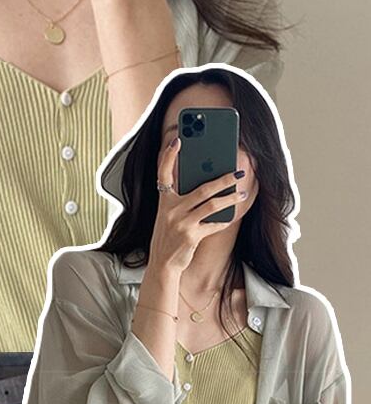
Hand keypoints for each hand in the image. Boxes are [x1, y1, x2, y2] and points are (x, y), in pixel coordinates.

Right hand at [148, 136, 248, 273]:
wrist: (162, 263)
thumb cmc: (170, 236)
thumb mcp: (170, 215)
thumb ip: (183, 199)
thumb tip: (209, 184)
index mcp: (164, 201)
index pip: (163, 174)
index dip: (169, 157)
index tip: (178, 140)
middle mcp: (170, 210)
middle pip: (202, 188)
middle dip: (223, 179)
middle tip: (238, 171)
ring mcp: (180, 223)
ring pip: (212, 205)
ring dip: (230, 198)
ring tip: (241, 193)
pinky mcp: (190, 236)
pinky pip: (213, 224)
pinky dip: (224, 221)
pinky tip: (232, 215)